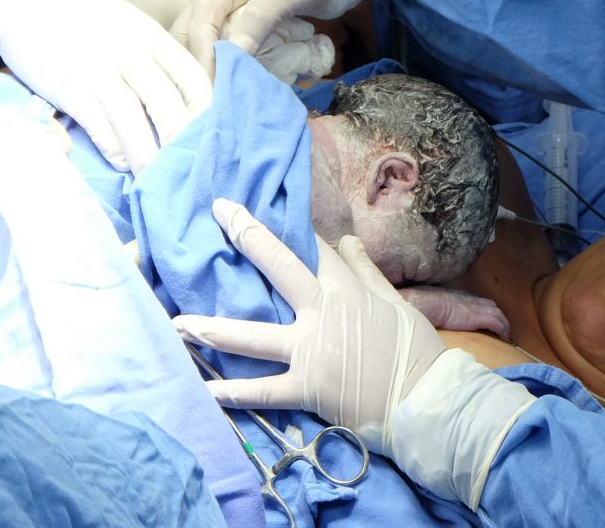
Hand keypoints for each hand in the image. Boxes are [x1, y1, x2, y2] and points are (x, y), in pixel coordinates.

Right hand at [0, 0, 210, 172]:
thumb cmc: (86, 15)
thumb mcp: (131, 26)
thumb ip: (157, 58)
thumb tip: (185, 100)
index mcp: (154, 38)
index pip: (195, 80)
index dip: (209, 114)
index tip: (217, 141)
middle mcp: (132, 53)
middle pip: (170, 106)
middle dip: (184, 145)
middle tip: (195, 173)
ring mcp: (99, 68)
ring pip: (136, 121)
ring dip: (150, 157)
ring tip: (160, 182)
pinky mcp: (68, 83)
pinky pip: (99, 124)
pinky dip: (115, 149)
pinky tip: (124, 165)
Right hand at [171, 0, 392, 76]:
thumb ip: (261, 18)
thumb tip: (234, 54)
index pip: (200, 24)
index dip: (203, 57)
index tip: (212, 89)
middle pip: (199, 36)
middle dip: (206, 66)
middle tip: (215, 100)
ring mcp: (240, 8)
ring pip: (222, 43)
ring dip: (229, 67)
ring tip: (234, 95)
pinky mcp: (259, 20)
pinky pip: (244, 45)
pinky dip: (249, 63)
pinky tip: (255, 82)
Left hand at [172, 198, 444, 454]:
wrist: (426, 399)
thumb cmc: (415, 350)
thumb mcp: (396, 303)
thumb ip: (367, 272)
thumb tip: (348, 239)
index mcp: (348, 290)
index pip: (312, 248)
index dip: (287, 225)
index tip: (260, 206)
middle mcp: (323, 313)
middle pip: (279, 267)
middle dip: (247, 237)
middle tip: (217, 213)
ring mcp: (312, 351)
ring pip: (253, 336)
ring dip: (213, 328)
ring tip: (177, 324)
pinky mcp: (307, 388)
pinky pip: (264, 390)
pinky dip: (235, 393)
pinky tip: (205, 390)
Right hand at [399, 286, 510, 340]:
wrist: (426, 304)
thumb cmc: (424, 306)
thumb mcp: (432, 306)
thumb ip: (436, 311)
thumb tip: (430, 320)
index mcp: (459, 297)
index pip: (477, 302)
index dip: (484, 310)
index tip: (486, 319)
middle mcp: (470, 300)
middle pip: (491, 305)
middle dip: (497, 315)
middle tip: (501, 327)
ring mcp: (475, 307)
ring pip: (497, 313)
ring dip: (503, 323)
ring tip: (506, 335)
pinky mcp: (478, 317)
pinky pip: (496, 323)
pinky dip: (503, 329)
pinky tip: (505, 338)